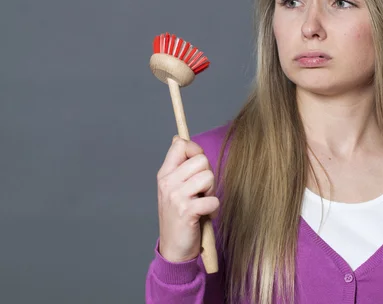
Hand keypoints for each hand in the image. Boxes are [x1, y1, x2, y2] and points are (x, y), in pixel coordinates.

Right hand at [156, 136, 219, 262]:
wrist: (174, 249)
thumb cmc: (179, 216)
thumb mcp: (174, 188)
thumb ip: (179, 165)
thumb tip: (178, 138)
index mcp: (164, 174)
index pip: (180, 144)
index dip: (195, 151)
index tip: (196, 168)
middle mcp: (167, 183)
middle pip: (201, 159)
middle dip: (208, 175)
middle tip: (201, 192)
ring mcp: (176, 197)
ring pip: (208, 177)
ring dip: (211, 192)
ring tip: (202, 203)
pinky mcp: (187, 212)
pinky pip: (212, 200)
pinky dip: (213, 209)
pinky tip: (204, 215)